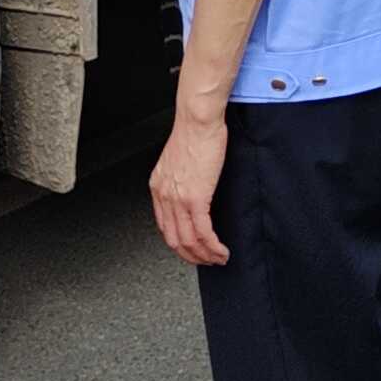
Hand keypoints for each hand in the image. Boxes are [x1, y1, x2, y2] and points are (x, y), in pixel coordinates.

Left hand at [150, 105, 230, 267]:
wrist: (197, 120)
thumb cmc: (193, 133)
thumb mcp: (179, 161)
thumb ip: (181, 180)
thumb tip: (193, 191)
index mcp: (159, 186)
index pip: (164, 226)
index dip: (178, 242)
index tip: (191, 248)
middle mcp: (165, 195)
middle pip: (174, 239)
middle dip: (191, 256)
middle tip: (206, 260)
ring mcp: (178, 199)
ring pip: (189, 241)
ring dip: (205, 255)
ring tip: (218, 258)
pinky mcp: (196, 198)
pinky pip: (203, 232)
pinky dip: (213, 246)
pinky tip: (221, 250)